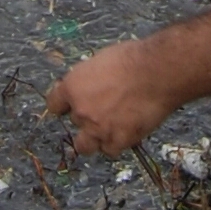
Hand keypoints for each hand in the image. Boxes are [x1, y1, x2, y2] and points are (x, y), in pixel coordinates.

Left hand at [46, 39, 172, 155]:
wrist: (156, 72)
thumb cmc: (134, 59)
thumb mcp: (101, 60)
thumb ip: (91, 79)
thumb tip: (93, 85)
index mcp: (73, 86)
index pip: (54, 104)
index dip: (63, 105)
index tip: (67, 106)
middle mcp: (81, 110)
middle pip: (75, 121)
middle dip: (86, 117)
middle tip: (101, 111)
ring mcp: (99, 128)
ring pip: (84, 145)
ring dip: (92, 139)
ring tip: (104, 132)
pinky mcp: (119, 140)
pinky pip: (109, 150)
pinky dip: (115, 144)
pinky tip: (123, 135)